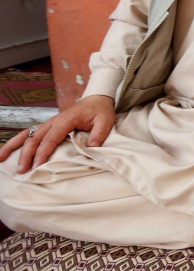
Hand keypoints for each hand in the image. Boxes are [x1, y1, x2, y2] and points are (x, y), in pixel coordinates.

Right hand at [0, 95, 115, 172]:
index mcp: (66, 120)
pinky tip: (7, 151)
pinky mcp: (47, 126)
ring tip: (1, 159)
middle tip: (22, 171)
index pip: (51, 138)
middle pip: (35, 138)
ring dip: (13, 146)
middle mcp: (53, 121)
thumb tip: (91, 146)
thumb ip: (99, 133)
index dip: (43, 152)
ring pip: (27, 134)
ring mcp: (48, 123)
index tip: (37, 165)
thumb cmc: (100, 111)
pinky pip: (29, 133)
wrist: (96, 100)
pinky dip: (16, 142)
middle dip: (26, 155)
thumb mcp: (106, 121)